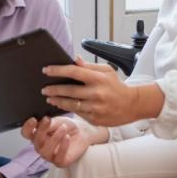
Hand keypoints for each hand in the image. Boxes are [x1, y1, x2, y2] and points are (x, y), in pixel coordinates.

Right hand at [21, 116, 91, 167]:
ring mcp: (49, 155)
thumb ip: (50, 123)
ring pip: (45, 151)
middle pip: (35, 141)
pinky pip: (58, 158)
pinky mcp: (60, 162)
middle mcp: (41, 146)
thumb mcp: (59, 121)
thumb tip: (42, 123)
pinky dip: (63, 147)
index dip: (27, 127)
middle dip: (41, 130)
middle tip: (48, 120)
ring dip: (54, 138)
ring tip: (63, 128)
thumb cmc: (67, 126)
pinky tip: (67, 138)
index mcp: (37, 134)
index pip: (26, 133)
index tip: (33, 120)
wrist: (82, 133)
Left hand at [41, 56, 156, 126]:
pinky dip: (68, 109)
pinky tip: (62, 105)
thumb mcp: (106, 71)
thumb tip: (75, 59)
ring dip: (57, 101)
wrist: (132, 105)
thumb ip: (89, 66)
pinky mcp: (95, 118)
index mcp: (98, 79)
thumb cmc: (117, 86)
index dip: (58, 71)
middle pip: (69, 90)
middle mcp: (96, 93)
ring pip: (70, 104)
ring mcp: (95, 108)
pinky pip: (77, 113)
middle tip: (44, 88)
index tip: (46, 70)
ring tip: (49, 98)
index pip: (73, 72)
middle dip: (53, 89)